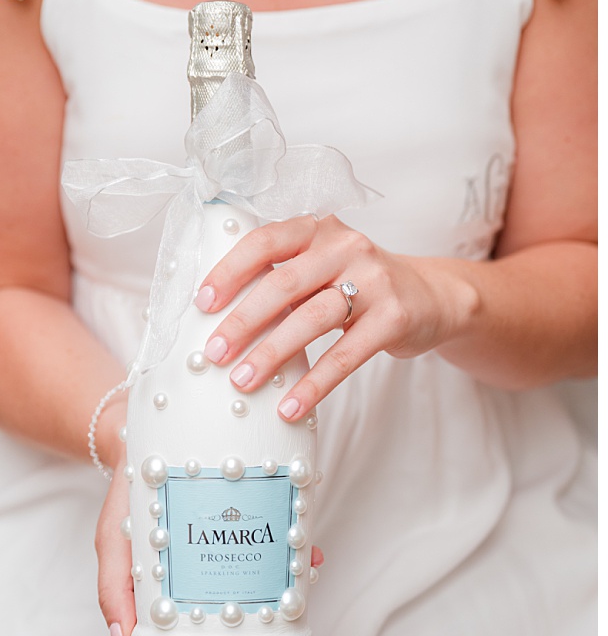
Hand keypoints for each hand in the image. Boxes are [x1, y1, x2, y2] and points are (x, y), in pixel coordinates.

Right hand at [95, 451, 322, 635]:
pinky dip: (292, 583)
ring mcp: (212, 587)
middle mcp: (182, 605)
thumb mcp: (112, 541)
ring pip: (242, 632)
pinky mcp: (238, 559)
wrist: (147, 450)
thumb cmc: (126, 504)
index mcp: (146, 608)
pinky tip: (310, 565)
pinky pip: (269, 584)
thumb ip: (112, 589)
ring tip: (292, 616)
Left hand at [195, 215, 466, 422]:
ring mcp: (373, 281)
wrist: (433, 296)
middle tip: (212, 352)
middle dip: (242, 322)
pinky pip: (345, 355)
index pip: (264, 242)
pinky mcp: (394, 317)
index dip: (229, 272)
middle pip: (283, 284)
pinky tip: (290, 407)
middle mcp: (345, 247)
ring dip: (271, 354)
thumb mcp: (320, 264)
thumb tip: (215, 317)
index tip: (201, 304)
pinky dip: (314, 384)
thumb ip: (279, 276)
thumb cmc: (356, 283)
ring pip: (311, 319)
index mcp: (316, 229)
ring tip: (241, 381)